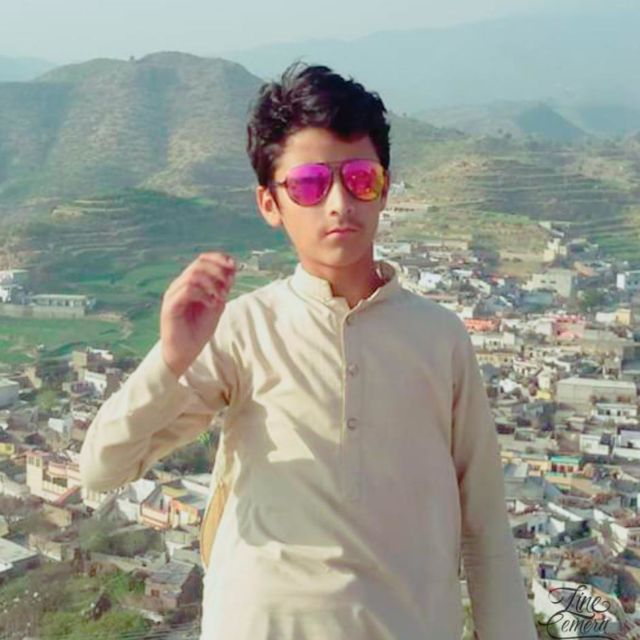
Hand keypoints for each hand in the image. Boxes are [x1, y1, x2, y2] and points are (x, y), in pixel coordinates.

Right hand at [160, 252, 236, 377]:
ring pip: (192, 275)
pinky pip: (187, 290)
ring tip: (221, 296)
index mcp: (190, 283)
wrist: (184, 352)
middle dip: (218, 270)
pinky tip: (211, 303)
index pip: (202, 260)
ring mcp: (173, 294)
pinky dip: (203, 294)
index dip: (218, 258)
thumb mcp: (216, 307)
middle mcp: (180, 285)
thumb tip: (232, 271)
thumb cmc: (198, 330)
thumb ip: (222, 290)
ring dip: (212, 283)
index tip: (235, 265)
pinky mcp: (170, 306)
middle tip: (229, 284)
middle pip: (198, 264)